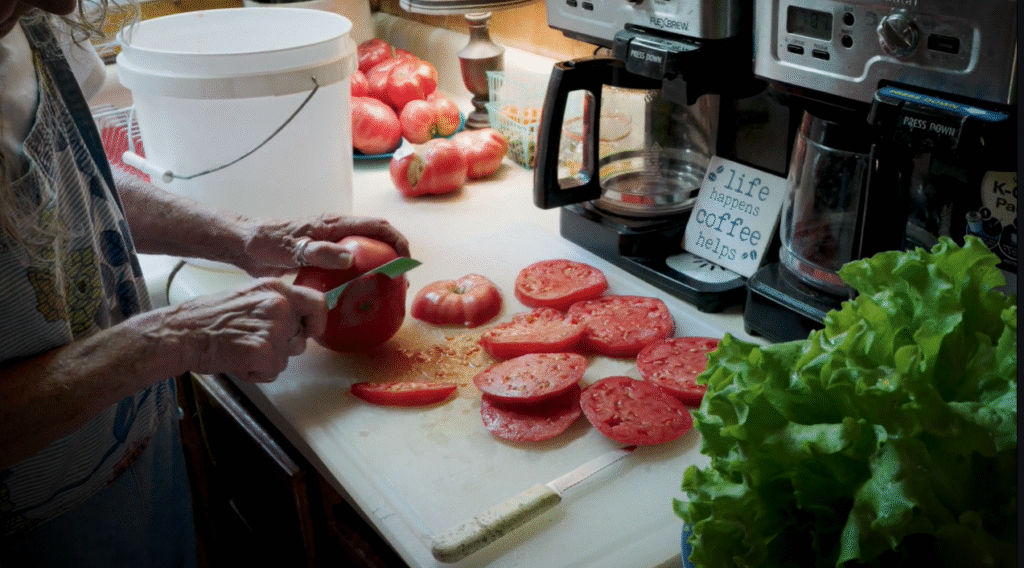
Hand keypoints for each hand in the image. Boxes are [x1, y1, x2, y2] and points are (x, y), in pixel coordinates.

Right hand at [167, 278, 327, 382]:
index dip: (317, 322)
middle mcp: (279, 306)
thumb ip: (276, 305)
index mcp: (276, 288)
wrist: (182, 333)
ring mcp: (273, 329)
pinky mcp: (264, 352)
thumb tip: (299, 321)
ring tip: (242, 350)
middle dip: (283, 347)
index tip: (310, 331)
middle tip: (255, 343)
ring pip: (286, 358)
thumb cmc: (209, 318)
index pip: (317, 302)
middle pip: (301, 338)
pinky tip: (238, 362)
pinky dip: (257, 374)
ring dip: (268, 361)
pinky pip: (272, 372)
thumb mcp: (248, 297)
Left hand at [237, 214, 411, 276]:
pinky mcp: (324, 253)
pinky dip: (362, 274)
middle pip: (377, 237)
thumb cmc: (268, 243)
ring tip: (386, 290)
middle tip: (400, 282)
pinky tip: (359, 293)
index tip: (407, 261)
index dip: (397, 241)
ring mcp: (332, 242)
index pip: (377, 226)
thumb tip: (349, 259)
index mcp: (335, 225)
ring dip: (380, 266)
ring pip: (366, 250)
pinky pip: (351, 262)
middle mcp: (338, 230)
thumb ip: (319, 252)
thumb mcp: (292, 249)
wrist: (246, 244)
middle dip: (395, 256)